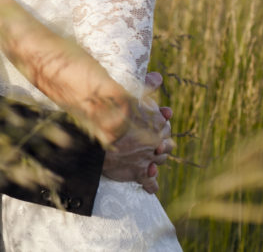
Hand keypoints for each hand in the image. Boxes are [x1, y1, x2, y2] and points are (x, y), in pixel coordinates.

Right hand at [101, 72, 174, 193]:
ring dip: (157, 160)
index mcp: (156, 123)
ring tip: (153, 160)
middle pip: (166, 144)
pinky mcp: (136, 172)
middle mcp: (155, 142)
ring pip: (159, 161)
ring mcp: (146, 158)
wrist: (96, 127)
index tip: (162, 117)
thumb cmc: (113, 107)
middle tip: (159, 143)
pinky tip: (152, 186)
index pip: (164, 124)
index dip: (162, 119)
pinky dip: (151, 184)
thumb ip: (146, 85)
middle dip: (163, 143)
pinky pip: (148, 181)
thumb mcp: (130, 92)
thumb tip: (158, 76)